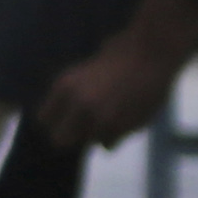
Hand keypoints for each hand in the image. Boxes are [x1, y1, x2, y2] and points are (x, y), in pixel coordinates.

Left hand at [33, 0, 197, 152]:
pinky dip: (115, 136)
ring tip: (113, 113)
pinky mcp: (122, 128)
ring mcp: (101, 119)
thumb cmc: (121, 54)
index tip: (65, 120)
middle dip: (71, 136)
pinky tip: (126, 117)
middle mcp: (79, 105)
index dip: (56, 122)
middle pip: (60, 140)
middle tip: (84, 128)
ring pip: (89, 142)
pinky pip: (109, 145)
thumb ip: (74, 96)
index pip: (44, 120)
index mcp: (64, 87)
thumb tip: (66, 119)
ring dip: (97, 133)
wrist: (153, 52)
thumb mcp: (85, 71)